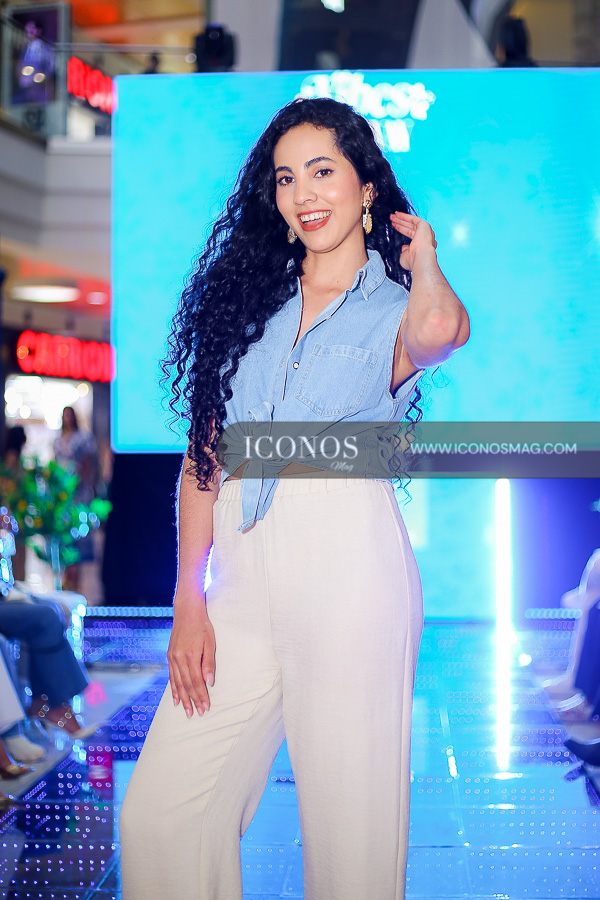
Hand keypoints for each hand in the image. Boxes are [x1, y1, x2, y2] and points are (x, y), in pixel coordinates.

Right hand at [168, 597, 215, 717]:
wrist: (186, 612)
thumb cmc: (202, 626)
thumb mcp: (210, 643)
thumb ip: (209, 663)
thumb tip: (210, 682)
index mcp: (191, 655)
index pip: (196, 681)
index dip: (201, 695)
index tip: (206, 707)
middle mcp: (179, 659)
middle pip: (186, 685)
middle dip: (192, 701)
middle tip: (197, 714)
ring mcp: (172, 658)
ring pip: (177, 683)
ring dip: (182, 699)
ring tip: (186, 711)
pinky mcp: (170, 656)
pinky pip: (171, 676)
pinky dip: (173, 689)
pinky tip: (175, 699)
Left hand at [390, 211, 437, 271]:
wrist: (421, 258)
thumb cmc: (414, 261)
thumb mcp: (405, 257)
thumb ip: (405, 251)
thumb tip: (404, 247)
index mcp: (423, 246)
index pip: (411, 235)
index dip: (402, 230)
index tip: (395, 227)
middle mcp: (426, 238)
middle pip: (411, 228)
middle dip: (401, 223)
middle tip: (392, 220)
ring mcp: (426, 231)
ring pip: (412, 223)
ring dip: (402, 219)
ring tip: (392, 216)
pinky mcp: (424, 226)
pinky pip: (414, 219)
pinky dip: (405, 216)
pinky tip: (398, 214)